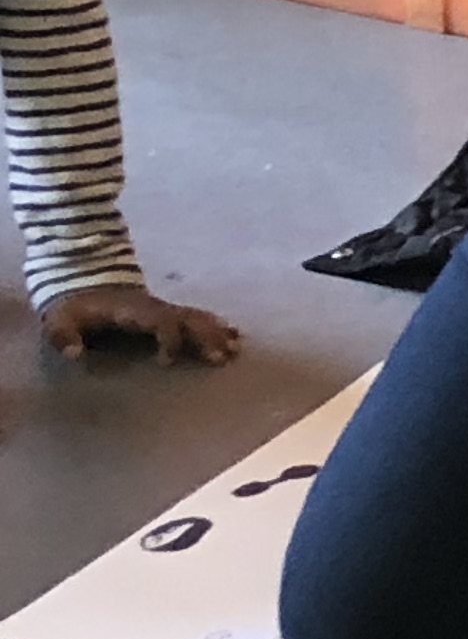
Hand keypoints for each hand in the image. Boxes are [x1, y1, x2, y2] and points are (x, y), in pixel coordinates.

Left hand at [39, 285, 241, 362]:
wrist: (82, 277)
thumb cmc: (73, 305)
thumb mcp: (59, 319)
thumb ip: (63, 336)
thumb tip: (75, 354)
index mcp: (132, 311)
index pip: (160, 321)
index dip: (167, 339)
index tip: (166, 361)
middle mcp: (153, 308)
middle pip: (187, 319)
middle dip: (206, 337)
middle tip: (224, 357)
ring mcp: (162, 308)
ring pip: (196, 316)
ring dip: (216, 331)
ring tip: (237, 346)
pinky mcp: (166, 311)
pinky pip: (197, 316)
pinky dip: (216, 325)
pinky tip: (233, 334)